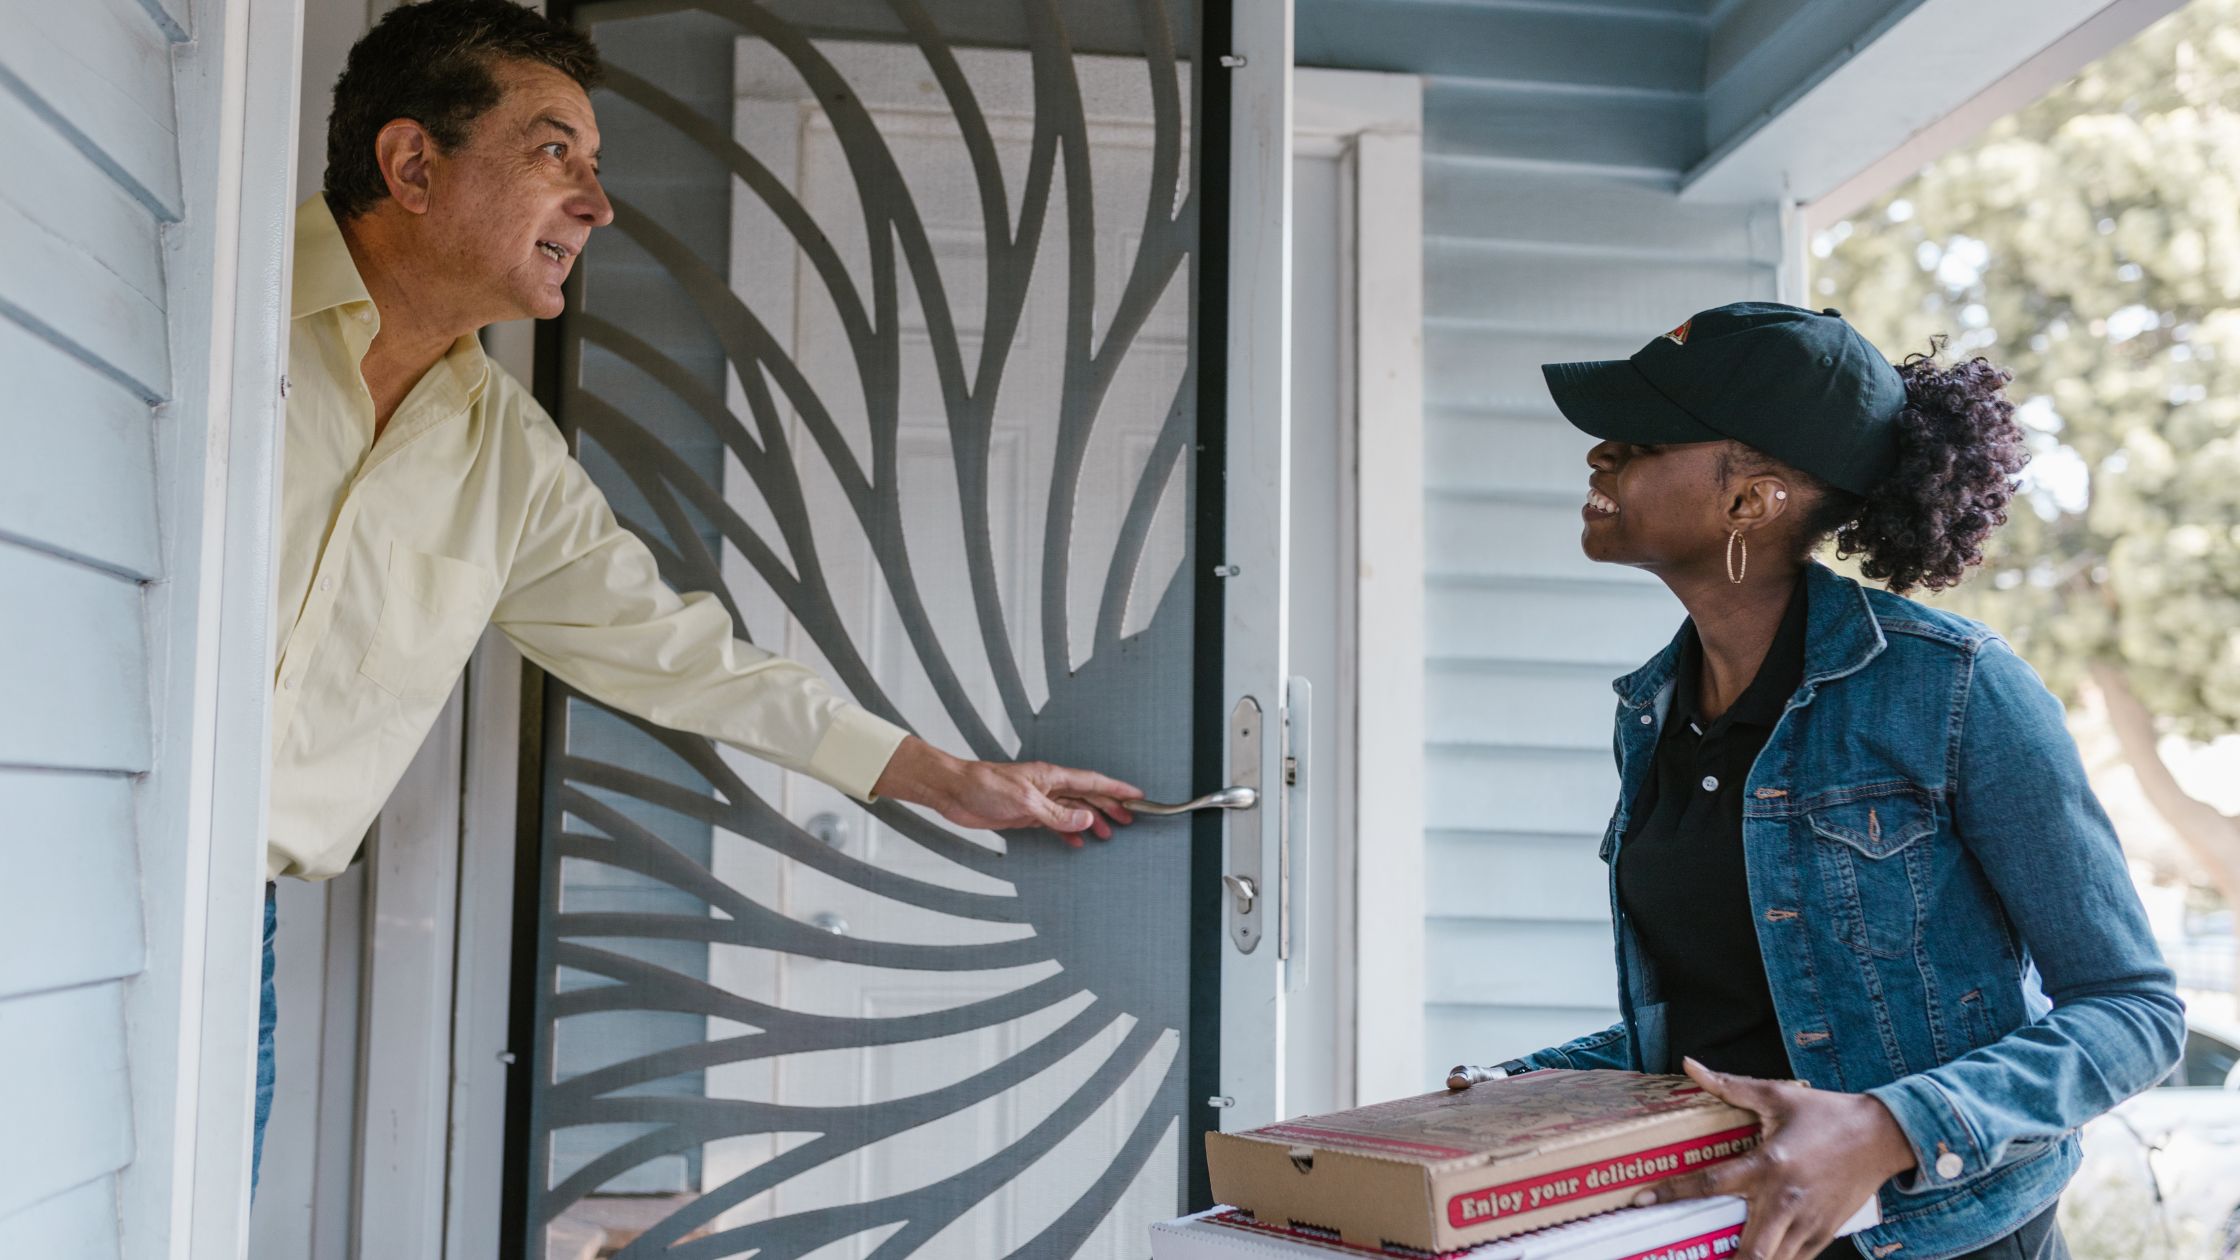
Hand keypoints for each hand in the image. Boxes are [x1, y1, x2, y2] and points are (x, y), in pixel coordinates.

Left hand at [871, 736, 1140, 846]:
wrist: (953, 791)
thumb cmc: (983, 786)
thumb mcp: (1024, 802)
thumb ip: (1057, 814)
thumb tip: (1087, 819)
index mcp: (1051, 777)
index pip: (1092, 782)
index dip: (1116, 789)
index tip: (1137, 796)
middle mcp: (1047, 787)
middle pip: (1087, 796)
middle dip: (1110, 807)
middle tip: (1129, 820)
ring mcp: (1037, 800)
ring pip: (1072, 810)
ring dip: (1091, 820)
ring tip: (1109, 833)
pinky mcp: (1024, 814)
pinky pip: (1054, 823)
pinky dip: (1068, 831)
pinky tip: (1077, 841)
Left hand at [1638, 1058, 1914, 1259]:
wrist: (1882, 1136)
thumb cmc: (1827, 1114)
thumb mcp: (1778, 1095)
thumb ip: (1730, 1086)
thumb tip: (1689, 1065)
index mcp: (1768, 1164)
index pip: (1710, 1184)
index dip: (1672, 1193)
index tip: (1642, 1200)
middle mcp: (1785, 1200)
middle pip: (1752, 1251)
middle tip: (1691, 1255)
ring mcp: (1807, 1222)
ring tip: (1722, 1256)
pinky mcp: (1825, 1234)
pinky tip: (1759, 1257)